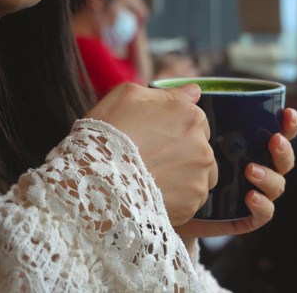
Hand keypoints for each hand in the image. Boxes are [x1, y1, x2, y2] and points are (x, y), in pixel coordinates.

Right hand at [85, 83, 217, 225]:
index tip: (155, 139)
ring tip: (155, 180)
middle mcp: (203, 148)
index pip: (197, 122)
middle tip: (152, 160)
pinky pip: (191, 201)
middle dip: (183, 154)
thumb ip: (167, 94)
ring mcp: (200, 178)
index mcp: (192, 118)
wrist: (92, 180)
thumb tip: (195, 91)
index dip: (175, 130)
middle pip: (201, 150)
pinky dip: (178, 200)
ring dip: (185, 177)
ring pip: (202, 176)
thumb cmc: (107, 134)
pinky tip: (155, 195)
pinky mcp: (192, 205)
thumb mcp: (129, 97)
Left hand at [173, 108, 296, 245]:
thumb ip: (188, 112)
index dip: (290, 124)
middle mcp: (257, 168)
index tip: (286, 113)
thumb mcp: (181, 136)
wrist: (162, 205)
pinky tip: (250, 197)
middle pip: (284, 160)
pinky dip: (262, 206)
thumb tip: (194, 88)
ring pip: (277, 187)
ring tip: (251, 170)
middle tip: (274, 141)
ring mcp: (252, 193)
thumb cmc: (176, 164)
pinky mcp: (242, 218)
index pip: (280, 133)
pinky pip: (263, 215)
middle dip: (284, 150)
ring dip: (269, 177)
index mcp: (250, 146)